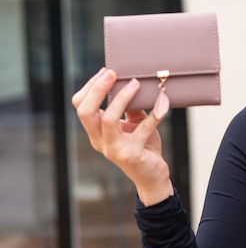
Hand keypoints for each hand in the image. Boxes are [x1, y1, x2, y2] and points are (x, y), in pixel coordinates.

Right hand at [72, 68, 173, 205]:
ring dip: (122, 98)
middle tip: (113, 73)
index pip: (81, 107)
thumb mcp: (134, 124)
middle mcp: (99, 141)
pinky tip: (162, 103)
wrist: (152, 176)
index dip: (90, 87)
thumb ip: (130, 107)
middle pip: (86, 112)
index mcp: (96, 132)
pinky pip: (142, 131)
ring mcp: (114, 149)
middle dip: (97, 89)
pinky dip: (154, 115)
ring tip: (136, 83)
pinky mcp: (132, 155)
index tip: (106, 71)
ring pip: (108, 120)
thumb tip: (133, 81)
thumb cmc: (143, 146)